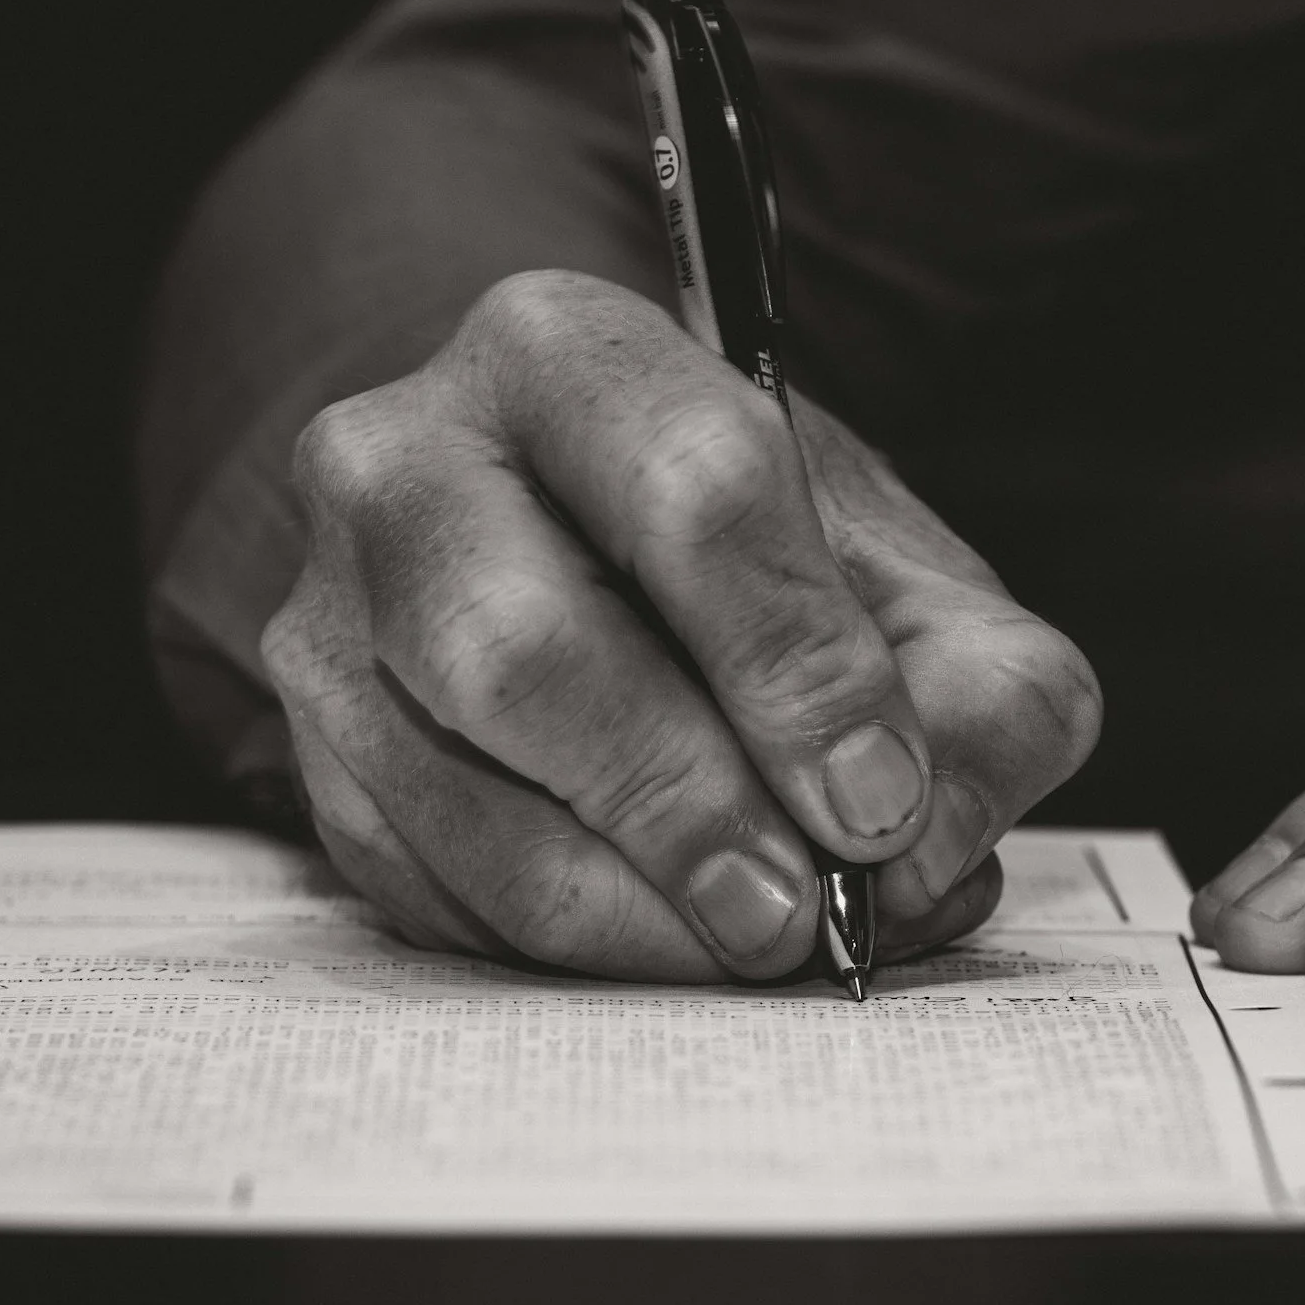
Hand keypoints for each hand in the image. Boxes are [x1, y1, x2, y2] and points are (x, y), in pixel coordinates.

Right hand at [262, 270, 1100, 977]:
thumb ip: (985, 698)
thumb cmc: (765, 566)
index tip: (879, 804)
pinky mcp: (318, 760)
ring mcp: (334, 619)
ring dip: (637, 914)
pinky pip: (435, 891)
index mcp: (571, 355)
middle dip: (688, 809)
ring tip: (762, 943)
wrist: (592, 556)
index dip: (797, 668)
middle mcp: (406, 463)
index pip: (691, 494)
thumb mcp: (920, 589)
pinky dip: (576, 949)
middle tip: (800, 912)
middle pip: (525, 652)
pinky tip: (673, 935)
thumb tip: (925, 851)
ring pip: (465, 802)